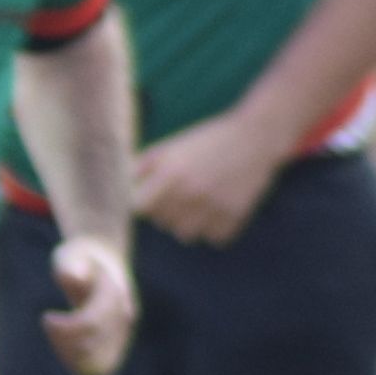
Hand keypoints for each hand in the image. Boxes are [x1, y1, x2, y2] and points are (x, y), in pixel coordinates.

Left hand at [40, 231, 135, 374]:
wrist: (101, 261)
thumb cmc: (79, 258)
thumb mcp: (70, 255)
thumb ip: (70, 266)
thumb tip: (75, 278)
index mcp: (116, 294)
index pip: (90, 323)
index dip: (65, 328)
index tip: (47, 318)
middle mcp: (125, 317)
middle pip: (93, 348)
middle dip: (64, 343)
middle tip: (51, 324)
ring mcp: (124, 333)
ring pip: (98, 366)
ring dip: (70, 356)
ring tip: (57, 334)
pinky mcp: (117, 345)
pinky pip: (100, 369)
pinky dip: (78, 364)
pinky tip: (64, 345)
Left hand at [131, 112, 285, 246]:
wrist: (257, 136)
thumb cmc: (207, 140)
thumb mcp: (171, 146)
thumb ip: (142, 167)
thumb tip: (118, 188)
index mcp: (171, 173)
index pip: (140, 209)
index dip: (145, 203)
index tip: (153, 196)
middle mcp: (190, 192)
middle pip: (162, 223)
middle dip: (168, 211)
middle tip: (183, 194)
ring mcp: (214, 206)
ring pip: (185, 234)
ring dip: (189, 223)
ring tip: (199, 203)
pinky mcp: (236, 215)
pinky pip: (214, 238)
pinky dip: (215, 228)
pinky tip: (220, 208)